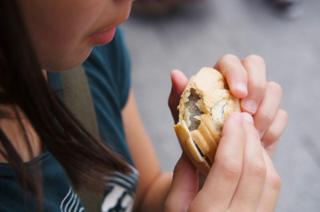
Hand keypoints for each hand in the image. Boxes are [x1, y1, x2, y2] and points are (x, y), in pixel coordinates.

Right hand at [165, 113, 280, 211]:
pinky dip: (266, 165)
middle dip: (249, 138)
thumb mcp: (173, 206)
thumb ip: (182, 175)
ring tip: (248, 132)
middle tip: (242, 118)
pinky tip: (254, 153)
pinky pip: (273, 189)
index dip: (233, 138)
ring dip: (260, 149)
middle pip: (254, 170)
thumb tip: (194, 140)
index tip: (233, 117)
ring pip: (270, 179)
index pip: (228, 169)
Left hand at [168, 54, 287, 153]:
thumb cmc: (196, 137)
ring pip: (273, 89)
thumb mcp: (185, 118)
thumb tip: (175, 73)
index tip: (239, 94)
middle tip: (248, 113)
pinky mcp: (271, 118)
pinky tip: (258, 142)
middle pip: (256, 65)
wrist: (212, 165)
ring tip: (251, 133)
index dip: (238, 73)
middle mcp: (239, 84)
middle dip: (257, 87)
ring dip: (265, 111)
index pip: (230, 62)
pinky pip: (281, 116)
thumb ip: (180, 96)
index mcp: (217, 79)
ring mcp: (258, 99)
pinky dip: (272, 129)